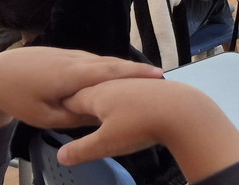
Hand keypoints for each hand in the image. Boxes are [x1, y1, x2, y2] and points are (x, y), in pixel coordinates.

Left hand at [0, 47, 161, 133]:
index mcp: (74, 75)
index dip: (137, 73)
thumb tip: (96, 118)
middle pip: (114, 63)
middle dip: (137, 69)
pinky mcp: (67, 55)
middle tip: (160, 77)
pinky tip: (117, 76)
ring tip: (144, 78)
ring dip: (124, 68)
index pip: (113, 71)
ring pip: (104, 62)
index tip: (160, 76)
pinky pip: (94, 61)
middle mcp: (78, 60)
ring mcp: (73, 55)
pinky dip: (109, 67)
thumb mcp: (43, 116)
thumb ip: (73, 118)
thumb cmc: (18, 97)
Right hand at [58, 79, 238, 181]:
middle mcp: (114, 83)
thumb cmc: (139, 126)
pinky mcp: (154, 86)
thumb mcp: (105, 144)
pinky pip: (133, 91)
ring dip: (107, 99)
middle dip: (84, 101)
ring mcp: (136, 82)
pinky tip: (132, 108)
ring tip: (102, 111)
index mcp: (97, 94)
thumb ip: (81, 150)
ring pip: (114, 88)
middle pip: (92, 91)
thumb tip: (60, 156)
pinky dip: (128, 100)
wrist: (183, 112)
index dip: (64, 107)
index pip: (72, 99)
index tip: (55, 111)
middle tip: (76, 111)